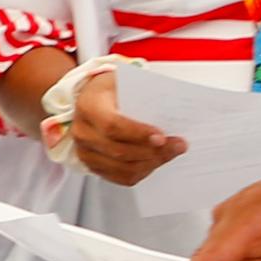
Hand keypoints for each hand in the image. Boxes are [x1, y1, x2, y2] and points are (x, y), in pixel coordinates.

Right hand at [50, 68, 185, 188]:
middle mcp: (82, 131)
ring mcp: (84, 151)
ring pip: (121, 168)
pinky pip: (120, 177)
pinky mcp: (92, 165)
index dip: (138, 134)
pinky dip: (142, 171)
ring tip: (170, 153)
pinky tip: (155, 160)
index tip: (162, 137)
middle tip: (178, 145)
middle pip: (118, 151)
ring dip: (151, 163)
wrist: (96, 97)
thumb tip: (172, 118)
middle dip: (152, 151)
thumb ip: (146, 98)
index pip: (112, 126)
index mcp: (88, 105)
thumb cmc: (115, 89)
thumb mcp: (128, 83)